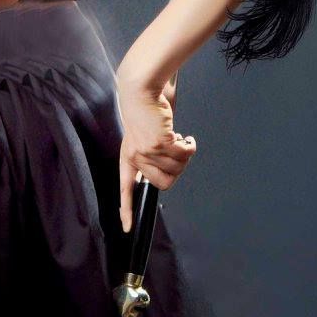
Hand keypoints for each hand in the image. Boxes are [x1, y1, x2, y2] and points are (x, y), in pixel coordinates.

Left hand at [115, 66, 197, 231]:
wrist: (141, 89)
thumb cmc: (146, 109)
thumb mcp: (146, 136)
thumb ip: (154, 155)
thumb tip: (168, 171)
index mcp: (128, 157)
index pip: (125, 188)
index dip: (127, 209)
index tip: (127, 228)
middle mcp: (136, 157)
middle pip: (164, 182)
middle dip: (178, 169)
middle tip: (178, 151)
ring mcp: (147, 151)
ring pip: (178, 168)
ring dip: (184, 153)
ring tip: (178, 137)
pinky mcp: (160, 143)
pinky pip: (184, 154)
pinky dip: (190, 146)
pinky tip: (186, 136)